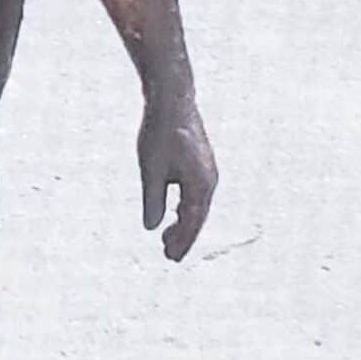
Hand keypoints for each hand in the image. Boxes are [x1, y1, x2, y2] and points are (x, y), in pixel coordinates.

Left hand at [139, 94, 216, 261]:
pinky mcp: (200, 164)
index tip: (172, 258)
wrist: (172, 102)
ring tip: (167, 240)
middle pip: (197, 217)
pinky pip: (194, 194)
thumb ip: (152, 199)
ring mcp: (207, 172)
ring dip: (183, 223)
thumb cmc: (160, 135)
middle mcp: (209, 181)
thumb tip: (151, 227)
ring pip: (196, 206)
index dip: (182, 241)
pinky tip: (172, 213)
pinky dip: (184, 208)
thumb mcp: (151, 170)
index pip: (192, 221)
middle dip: (184, 237)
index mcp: (201, 185)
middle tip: (169, 256)